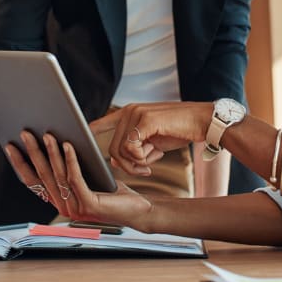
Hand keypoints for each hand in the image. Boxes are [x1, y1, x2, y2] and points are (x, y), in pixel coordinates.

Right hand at [3, 131, 152, 226]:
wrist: (138, 210)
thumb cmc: (112, 191)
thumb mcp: (87, 176)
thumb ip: (70, 167)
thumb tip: (54, 139)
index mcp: (59, 200)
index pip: (33, 181)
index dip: (20, 164)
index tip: (10, 146)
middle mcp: (63, 206)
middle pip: (43, 175)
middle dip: (32, 152)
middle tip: (25, 133)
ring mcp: (75, 207)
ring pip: (58, 174)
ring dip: (51, 152)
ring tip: (47, 134)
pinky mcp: (89, 205)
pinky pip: (75, 177)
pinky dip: (70, 159)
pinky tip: (68, 144)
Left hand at [90, 102, 211, 176]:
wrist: (202, 121)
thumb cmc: (179, 131)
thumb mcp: (154, 143)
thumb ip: (135, 150)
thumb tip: (116, 163)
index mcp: (130, 114)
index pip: (103, 122)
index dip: (92, 132)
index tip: (80, 139)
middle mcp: (129, 111)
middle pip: (112, 147)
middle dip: (126, 165)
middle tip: (144, 170)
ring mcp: (136, 113)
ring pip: (120, 149)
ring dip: (134, 164)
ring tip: (149, 165)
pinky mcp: (145, 119)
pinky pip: (131, 147)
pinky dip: (140, 158)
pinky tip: (154, 158)